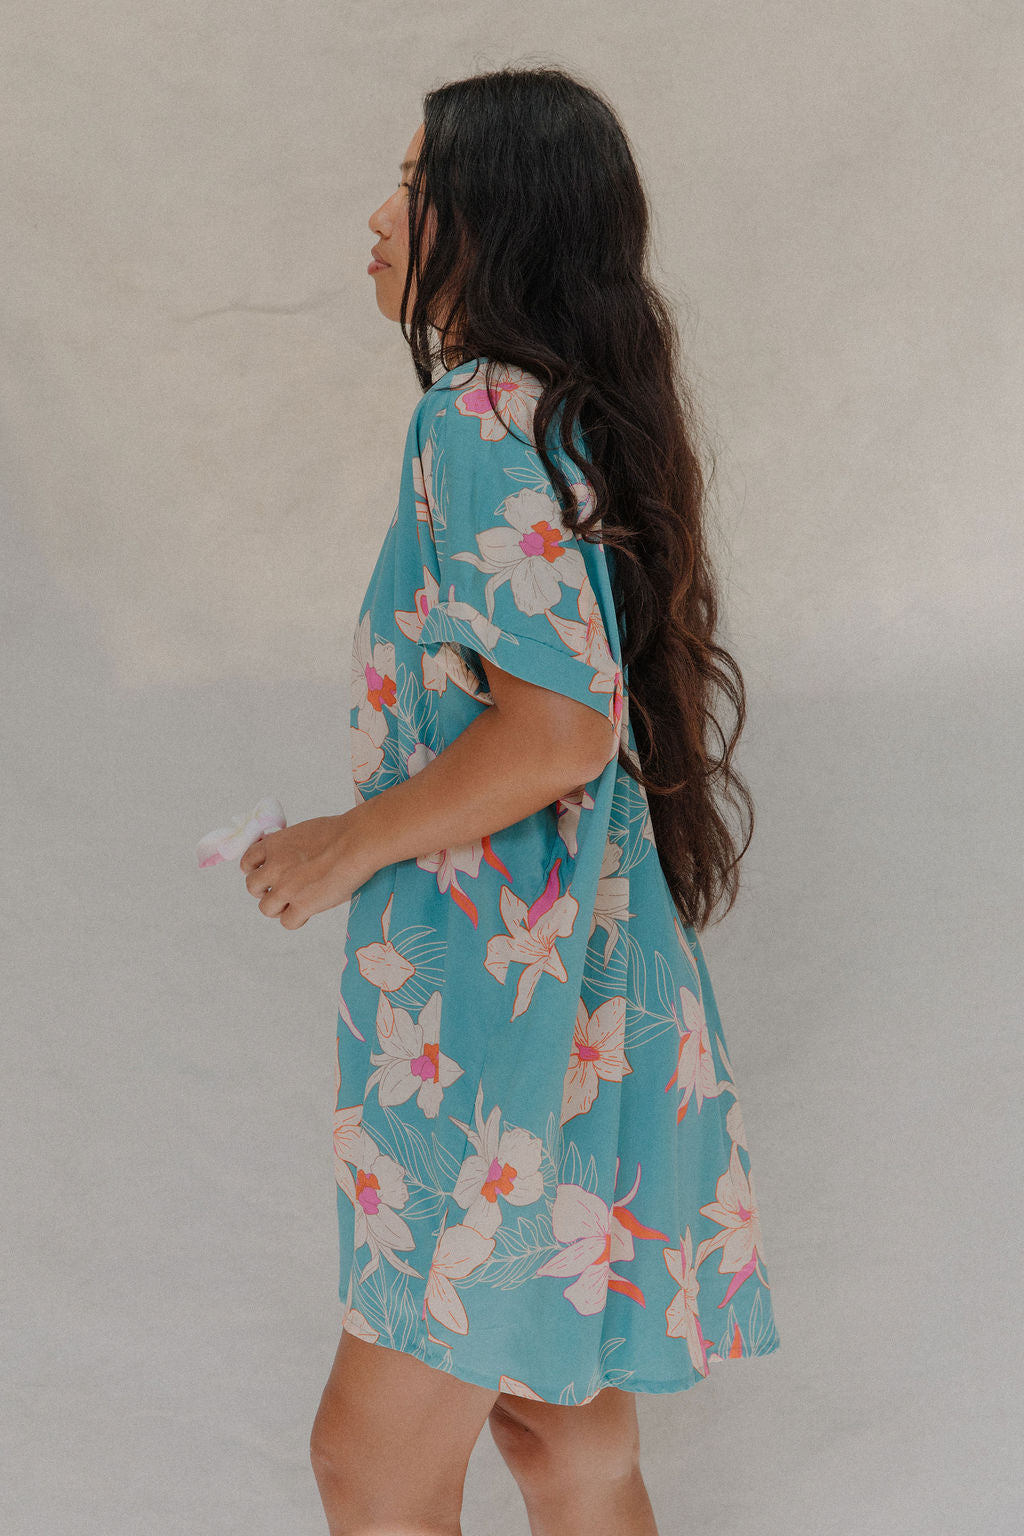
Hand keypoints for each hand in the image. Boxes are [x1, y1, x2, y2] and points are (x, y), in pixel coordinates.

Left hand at [239, 814, 368, 929]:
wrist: (357, 842)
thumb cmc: (341, 833)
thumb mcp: (304, 831)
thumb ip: (289, 847)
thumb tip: (289, 859)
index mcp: (274, 844)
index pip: (247, 861)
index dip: (255, 870)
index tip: (265, 875)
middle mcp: (274, 867)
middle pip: (253, 887)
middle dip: (264, 891)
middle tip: (281, 891)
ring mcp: (286, 888)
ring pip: (266, 908)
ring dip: (279, 908)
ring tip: (295, 904)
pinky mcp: (302, 906)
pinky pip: (287, 922)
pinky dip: (297, 919)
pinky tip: (308, 912)